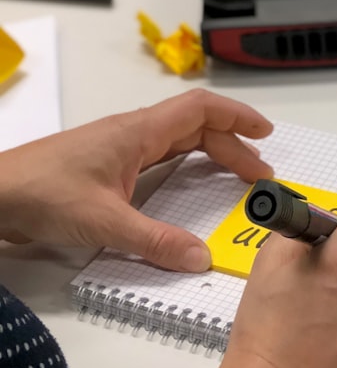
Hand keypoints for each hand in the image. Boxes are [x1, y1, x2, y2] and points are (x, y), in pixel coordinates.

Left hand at [0, 88, 272, 270]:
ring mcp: (118, 151)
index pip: (199, 110)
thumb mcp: (104, 222)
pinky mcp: (107, 169)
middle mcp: (131, 135)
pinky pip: (160, 159)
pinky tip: (192, 188)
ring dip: (212, 155)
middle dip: (233, 147)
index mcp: (136, 133)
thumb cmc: (39, 193)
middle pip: (196, 128)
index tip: (266, 134)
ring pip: (178, 142)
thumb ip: (156, 242)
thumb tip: (202, 258)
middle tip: (260, 177)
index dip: (237, 117)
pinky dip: (188, 168)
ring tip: (237, 177)